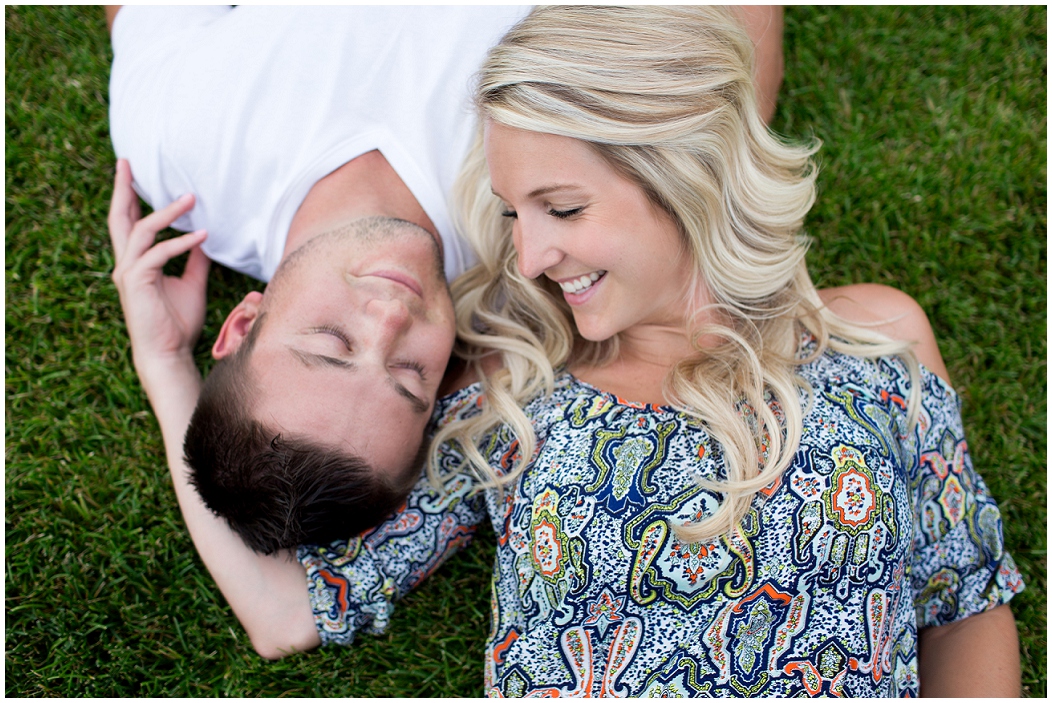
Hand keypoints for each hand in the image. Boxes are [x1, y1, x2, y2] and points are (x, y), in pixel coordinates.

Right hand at [108, 158, 210, 376]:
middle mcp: (127, 263)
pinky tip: (203, 236)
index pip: (129, 222)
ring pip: (141, 230)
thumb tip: (205, 237)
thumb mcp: (193, 283)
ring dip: (167, 212)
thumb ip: (195, 259)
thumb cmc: (178, 322)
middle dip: (123, 188)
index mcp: (136, 262)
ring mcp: (128, 272)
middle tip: (126, 161)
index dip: (129, 196)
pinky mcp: (137, 282)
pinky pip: (158, 254)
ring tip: (191, 198)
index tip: (132, 172)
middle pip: (119, 217)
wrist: (169, 353)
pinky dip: (181, 242)